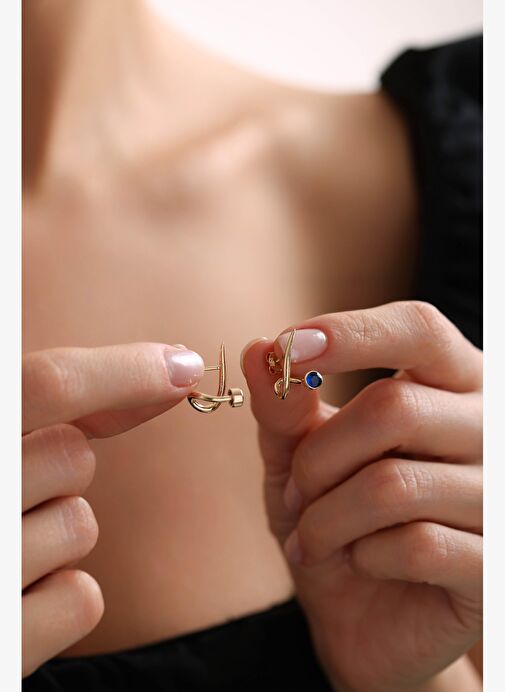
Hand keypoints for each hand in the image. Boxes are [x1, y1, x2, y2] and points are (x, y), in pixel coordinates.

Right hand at [22, 342, 203, 676]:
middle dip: (60, 467)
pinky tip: (13, 600)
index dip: (125, 370)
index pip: (46, 385)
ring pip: (79, 525)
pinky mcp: (0, 651)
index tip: (183, 365)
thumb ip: (51, 397)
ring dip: (54, 533)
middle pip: (71, 457)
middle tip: (11, 489)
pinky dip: (60, 598)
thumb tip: (174, 367)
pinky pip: (81, 599)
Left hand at [242, 301, 481, 691]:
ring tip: (312, 536)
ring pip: (395, 484)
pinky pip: (417, 546)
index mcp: (448, 383)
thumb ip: (285, 407)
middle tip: (295, 494)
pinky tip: (360, 562)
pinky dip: (363, 556)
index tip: (287, 346)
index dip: (352, 332)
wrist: (365, 616)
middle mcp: (488, 427)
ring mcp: (498, 496)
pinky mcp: (494, 565)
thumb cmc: (337, 518)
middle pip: (395, 408)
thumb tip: (259, 348)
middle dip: (319, 458)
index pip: (418, 330)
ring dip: (328, 516)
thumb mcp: (300, 457)